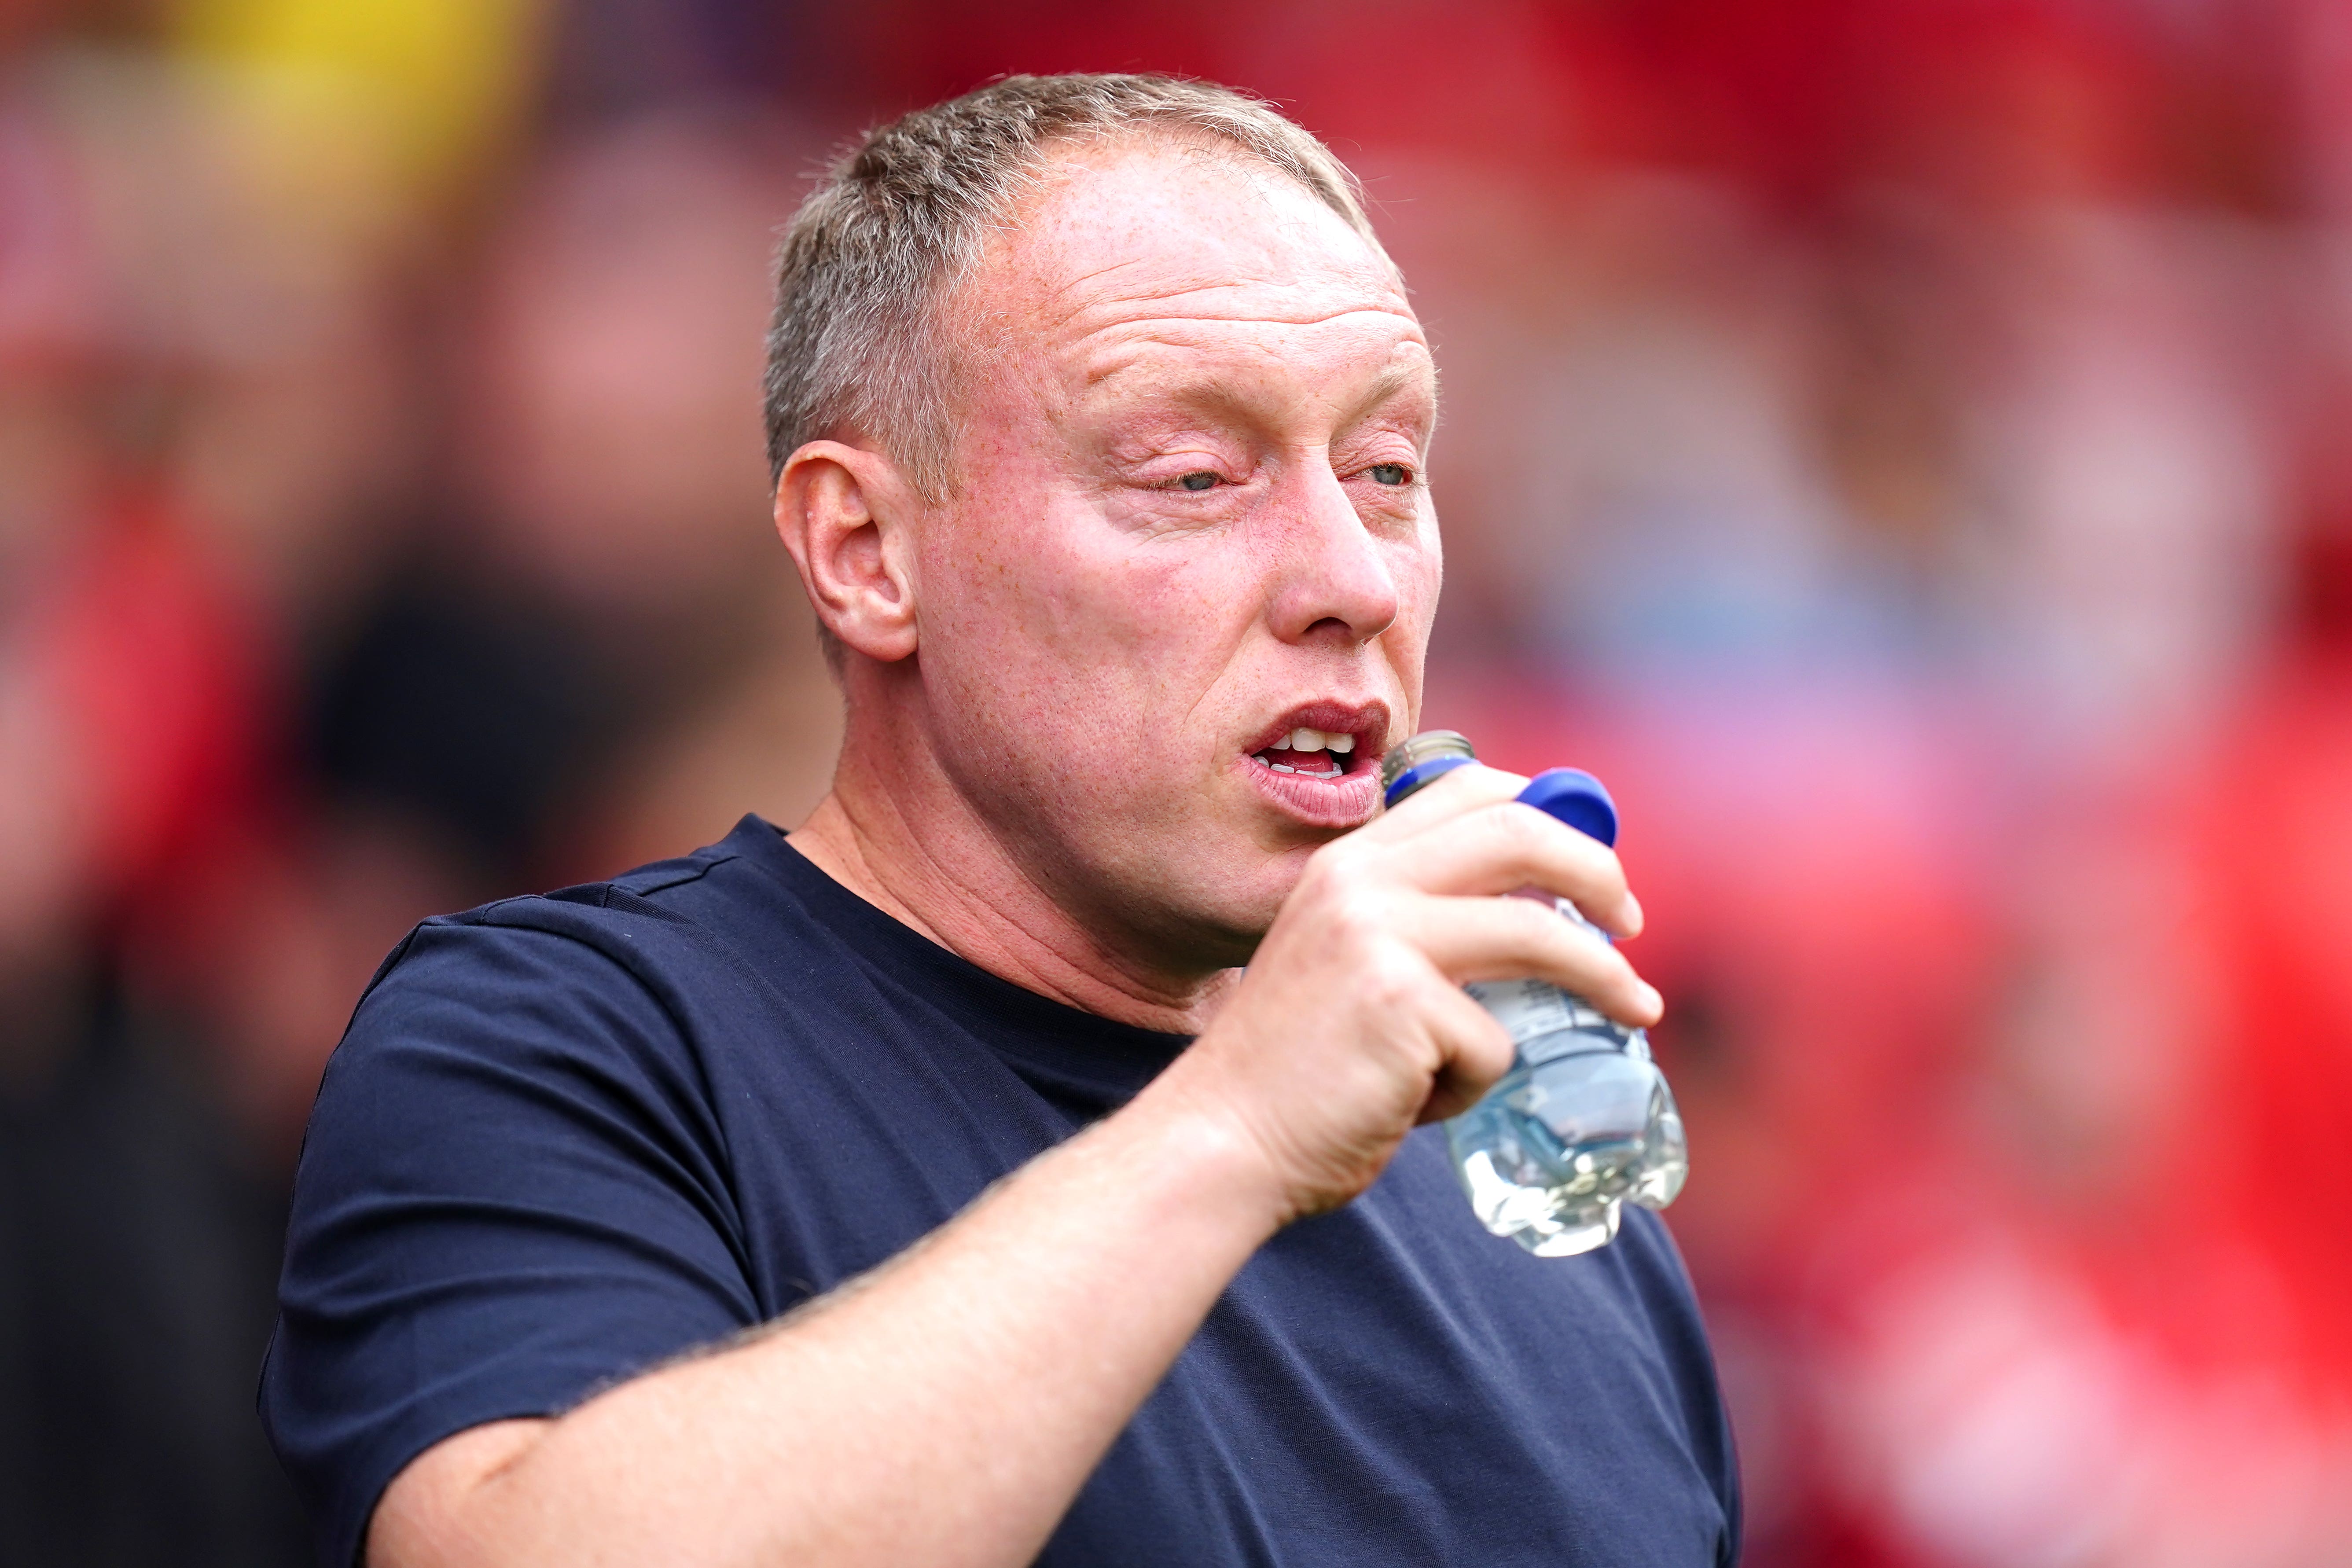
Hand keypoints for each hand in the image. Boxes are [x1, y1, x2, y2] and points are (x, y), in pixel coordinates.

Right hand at [1147, 763, 1663, 1225]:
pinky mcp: (1403, 1005)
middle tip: (1630, 919)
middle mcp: (1362, 881)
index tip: (1586, 861)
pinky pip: (1495, 1043)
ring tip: (1636, 1009)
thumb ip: (1409, 926)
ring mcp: (1380, 936)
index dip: (1546, 811)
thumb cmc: (1292, 1070)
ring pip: (1537, 932)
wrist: (1224, 1139)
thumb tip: (1531, 922)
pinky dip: (1474, 1083)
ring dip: (1603, 974)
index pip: (1468, 790)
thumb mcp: (1342, 961)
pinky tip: (1418, 1102)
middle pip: (1519, 834)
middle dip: (1597, 870)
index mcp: (1348, 862)